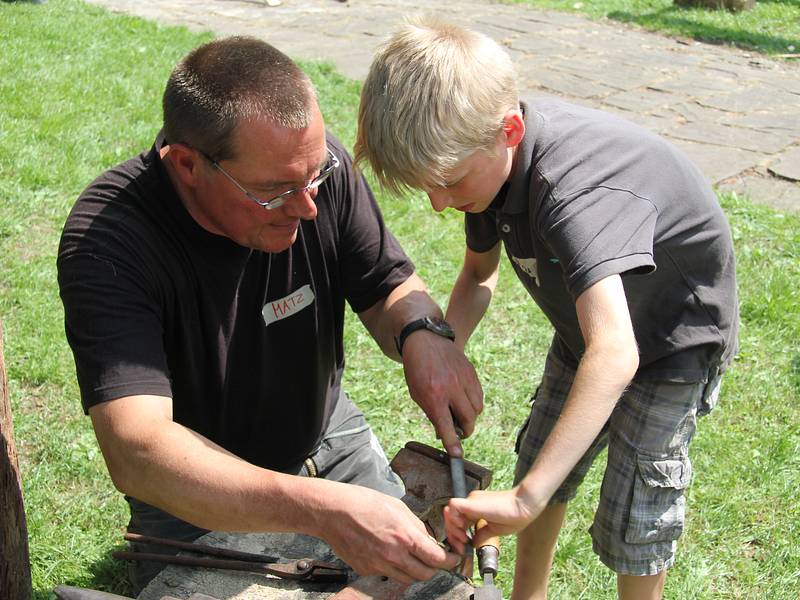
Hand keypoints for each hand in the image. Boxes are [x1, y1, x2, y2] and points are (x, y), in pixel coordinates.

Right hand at [319, 483, 460, 582]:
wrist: (332, 511)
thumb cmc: (362, 502)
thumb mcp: (397, 506)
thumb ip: (416, 526)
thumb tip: (428, 539)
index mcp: (404, 536)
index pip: (437, 559)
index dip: (450, 560)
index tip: (454, 558)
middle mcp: (393, 555)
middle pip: (424, 574)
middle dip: (432, 567)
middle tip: (432, 557)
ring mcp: (378, 566)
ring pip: (406, 578)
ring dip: (412, 569)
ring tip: (406, 553)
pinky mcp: (365, 570)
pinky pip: (386, 574)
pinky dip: (391, 567)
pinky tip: (384, 551)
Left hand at [401, 332, 482, 455]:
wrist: (425, 341)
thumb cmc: (417, 370)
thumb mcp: (418, 394)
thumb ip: (432, 414)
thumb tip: (445, 434)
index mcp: (434, 396)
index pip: (446, 426)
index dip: (452, 443)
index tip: (457, 456)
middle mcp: (451, 388)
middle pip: (468, 420)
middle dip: (465, 431)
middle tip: (459, 432)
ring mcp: (464, 380)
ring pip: (477, 409)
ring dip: (470, 417)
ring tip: (460, 414)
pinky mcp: (471, 373)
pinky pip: (479, 396)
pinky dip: (474, 404)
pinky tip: (463, 401)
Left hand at [443, 488, 541, 553]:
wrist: (524, 506)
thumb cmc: (515, 516)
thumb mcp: (495, 530)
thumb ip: (481, 534)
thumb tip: (473, 543)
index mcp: (476, 509)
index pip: (458, 522)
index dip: (457, 536)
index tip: (463, 548)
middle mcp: (471, 503)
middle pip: (451, 518)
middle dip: (453, 535)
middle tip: (460, 547)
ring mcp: (471, 501)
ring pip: (450, 512)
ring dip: (453, 528)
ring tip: (463, 539)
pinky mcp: (472, 501)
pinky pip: (454, 506)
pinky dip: (454, 519)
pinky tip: (463, 530)